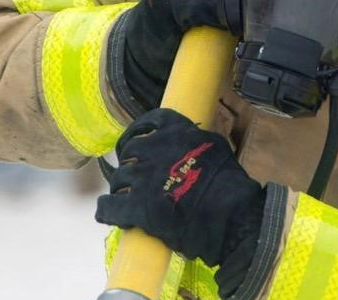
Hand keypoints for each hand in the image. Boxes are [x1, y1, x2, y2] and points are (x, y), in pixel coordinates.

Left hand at [95, 109, 263, 267]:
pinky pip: (109, 206)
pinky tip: (108, 213)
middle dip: (129, 162)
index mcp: (177, 132)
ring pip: (118, 178)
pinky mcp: (136, 207)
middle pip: (130, 150)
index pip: (149, 121)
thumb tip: (188, 142)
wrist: (231, 216)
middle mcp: (155, 149)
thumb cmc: (230, 185)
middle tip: (134, 175)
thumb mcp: (215, 148)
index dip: (139, 131)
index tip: (137, 140)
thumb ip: (195, 141)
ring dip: (121, 187)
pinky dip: (106, 210)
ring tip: (126, 197)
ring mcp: (143, 177)